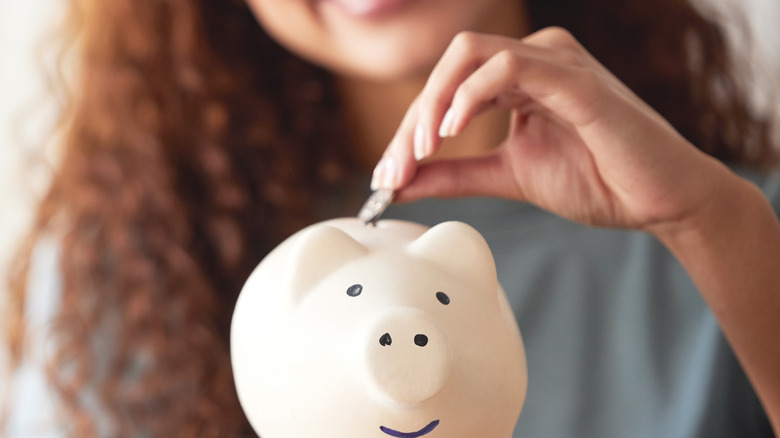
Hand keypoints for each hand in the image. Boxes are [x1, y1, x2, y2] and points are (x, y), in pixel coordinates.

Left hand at [371, 27, 732, 231]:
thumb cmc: (597, 181)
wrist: (659, 202)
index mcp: (519, 79)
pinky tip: (452, 129)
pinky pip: (510, 65)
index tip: (387, 176)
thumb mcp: (507, 176)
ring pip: (470, 56)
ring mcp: (556, 63)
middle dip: (412, 118)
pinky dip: (471, 94)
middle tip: (393, 169)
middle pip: (449, 65)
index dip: (408, 130)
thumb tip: (399, 182)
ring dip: (433, 104)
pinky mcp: (576, 80)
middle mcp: (535, 59)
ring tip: (419, 151)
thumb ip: (454, 174)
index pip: (448, 88)